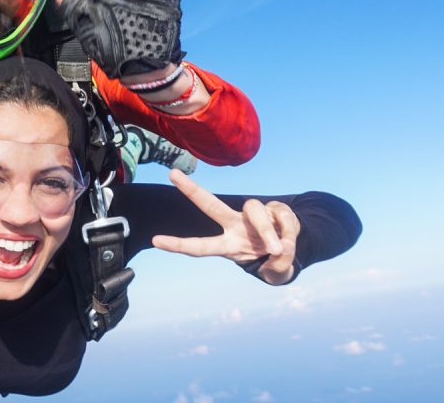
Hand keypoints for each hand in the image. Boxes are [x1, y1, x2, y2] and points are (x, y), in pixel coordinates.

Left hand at [152, 170, 300, 285]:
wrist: (292, 248)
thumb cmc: (272, 260)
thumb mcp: (274, 271)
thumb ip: (278, 266)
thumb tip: (282, 248)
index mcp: (228, 244)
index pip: (200, 246)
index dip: (179, 245)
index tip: (155, 240)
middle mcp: (235, 224)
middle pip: (210, 205)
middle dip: (191, 190)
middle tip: (172, 174)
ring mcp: (253, 214)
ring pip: (256, 213)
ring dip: (269, 233)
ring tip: (278, 249)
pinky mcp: (274, 207)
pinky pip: (283, 218)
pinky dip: (290, 233)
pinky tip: (290, 237)